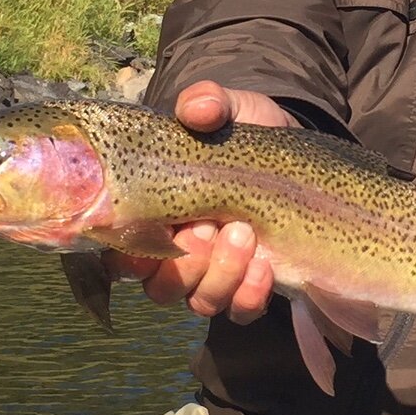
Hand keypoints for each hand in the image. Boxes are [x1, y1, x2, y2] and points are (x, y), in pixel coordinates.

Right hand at [106, 81, 296, 323]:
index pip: (118, 248)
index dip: (124, 249)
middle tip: (208, 224)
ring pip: (196, 301)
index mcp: (156, 212)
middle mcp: (177, 251)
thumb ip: (209, 102)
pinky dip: (249, 295)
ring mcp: (215, 274)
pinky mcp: (251, 288)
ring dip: (219, 273)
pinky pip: (240, 312)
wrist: (297, 156)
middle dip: (181, 261)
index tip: (150, 228)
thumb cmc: (248, 133)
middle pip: (156, 285)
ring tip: (244, 233)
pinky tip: (266, 265)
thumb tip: (196, 109)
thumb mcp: (232, 109)